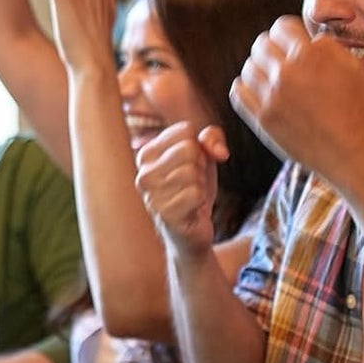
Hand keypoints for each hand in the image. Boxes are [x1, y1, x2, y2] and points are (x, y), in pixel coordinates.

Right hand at [135, 121, 228, 257]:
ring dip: (200, 185)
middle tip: (193, 182)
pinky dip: (201, 200)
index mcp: (147, 154)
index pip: (184, 130)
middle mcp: (143, 172)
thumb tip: (220, 152)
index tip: (192, 164)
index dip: (200, 147)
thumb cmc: (195, 189)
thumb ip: (211, 138)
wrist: (191, 232)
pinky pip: (195, 193)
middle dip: (200, 166)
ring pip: (192, 172)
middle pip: (188, 148)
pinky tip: (192, 208)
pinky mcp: (164, 213)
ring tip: (191, 196)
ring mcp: (151, 194)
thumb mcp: (204, 158)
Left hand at [230, 17, 363, 193]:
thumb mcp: (352, 66)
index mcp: (309, 56)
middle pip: (261, 44)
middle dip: (272, 47)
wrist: (350, 151)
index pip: (281, 26)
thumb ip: (326, 44)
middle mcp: (286, 73)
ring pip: (248, 67)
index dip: (289, 32)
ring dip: (259, 68)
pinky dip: (246, 87)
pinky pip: (238, 92)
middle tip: (282, 58)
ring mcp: (270, 97)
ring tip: (272, 76)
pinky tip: (260, 90)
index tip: (293, 41)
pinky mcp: (261, 118)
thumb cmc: (355, 108)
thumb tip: (306, 37)